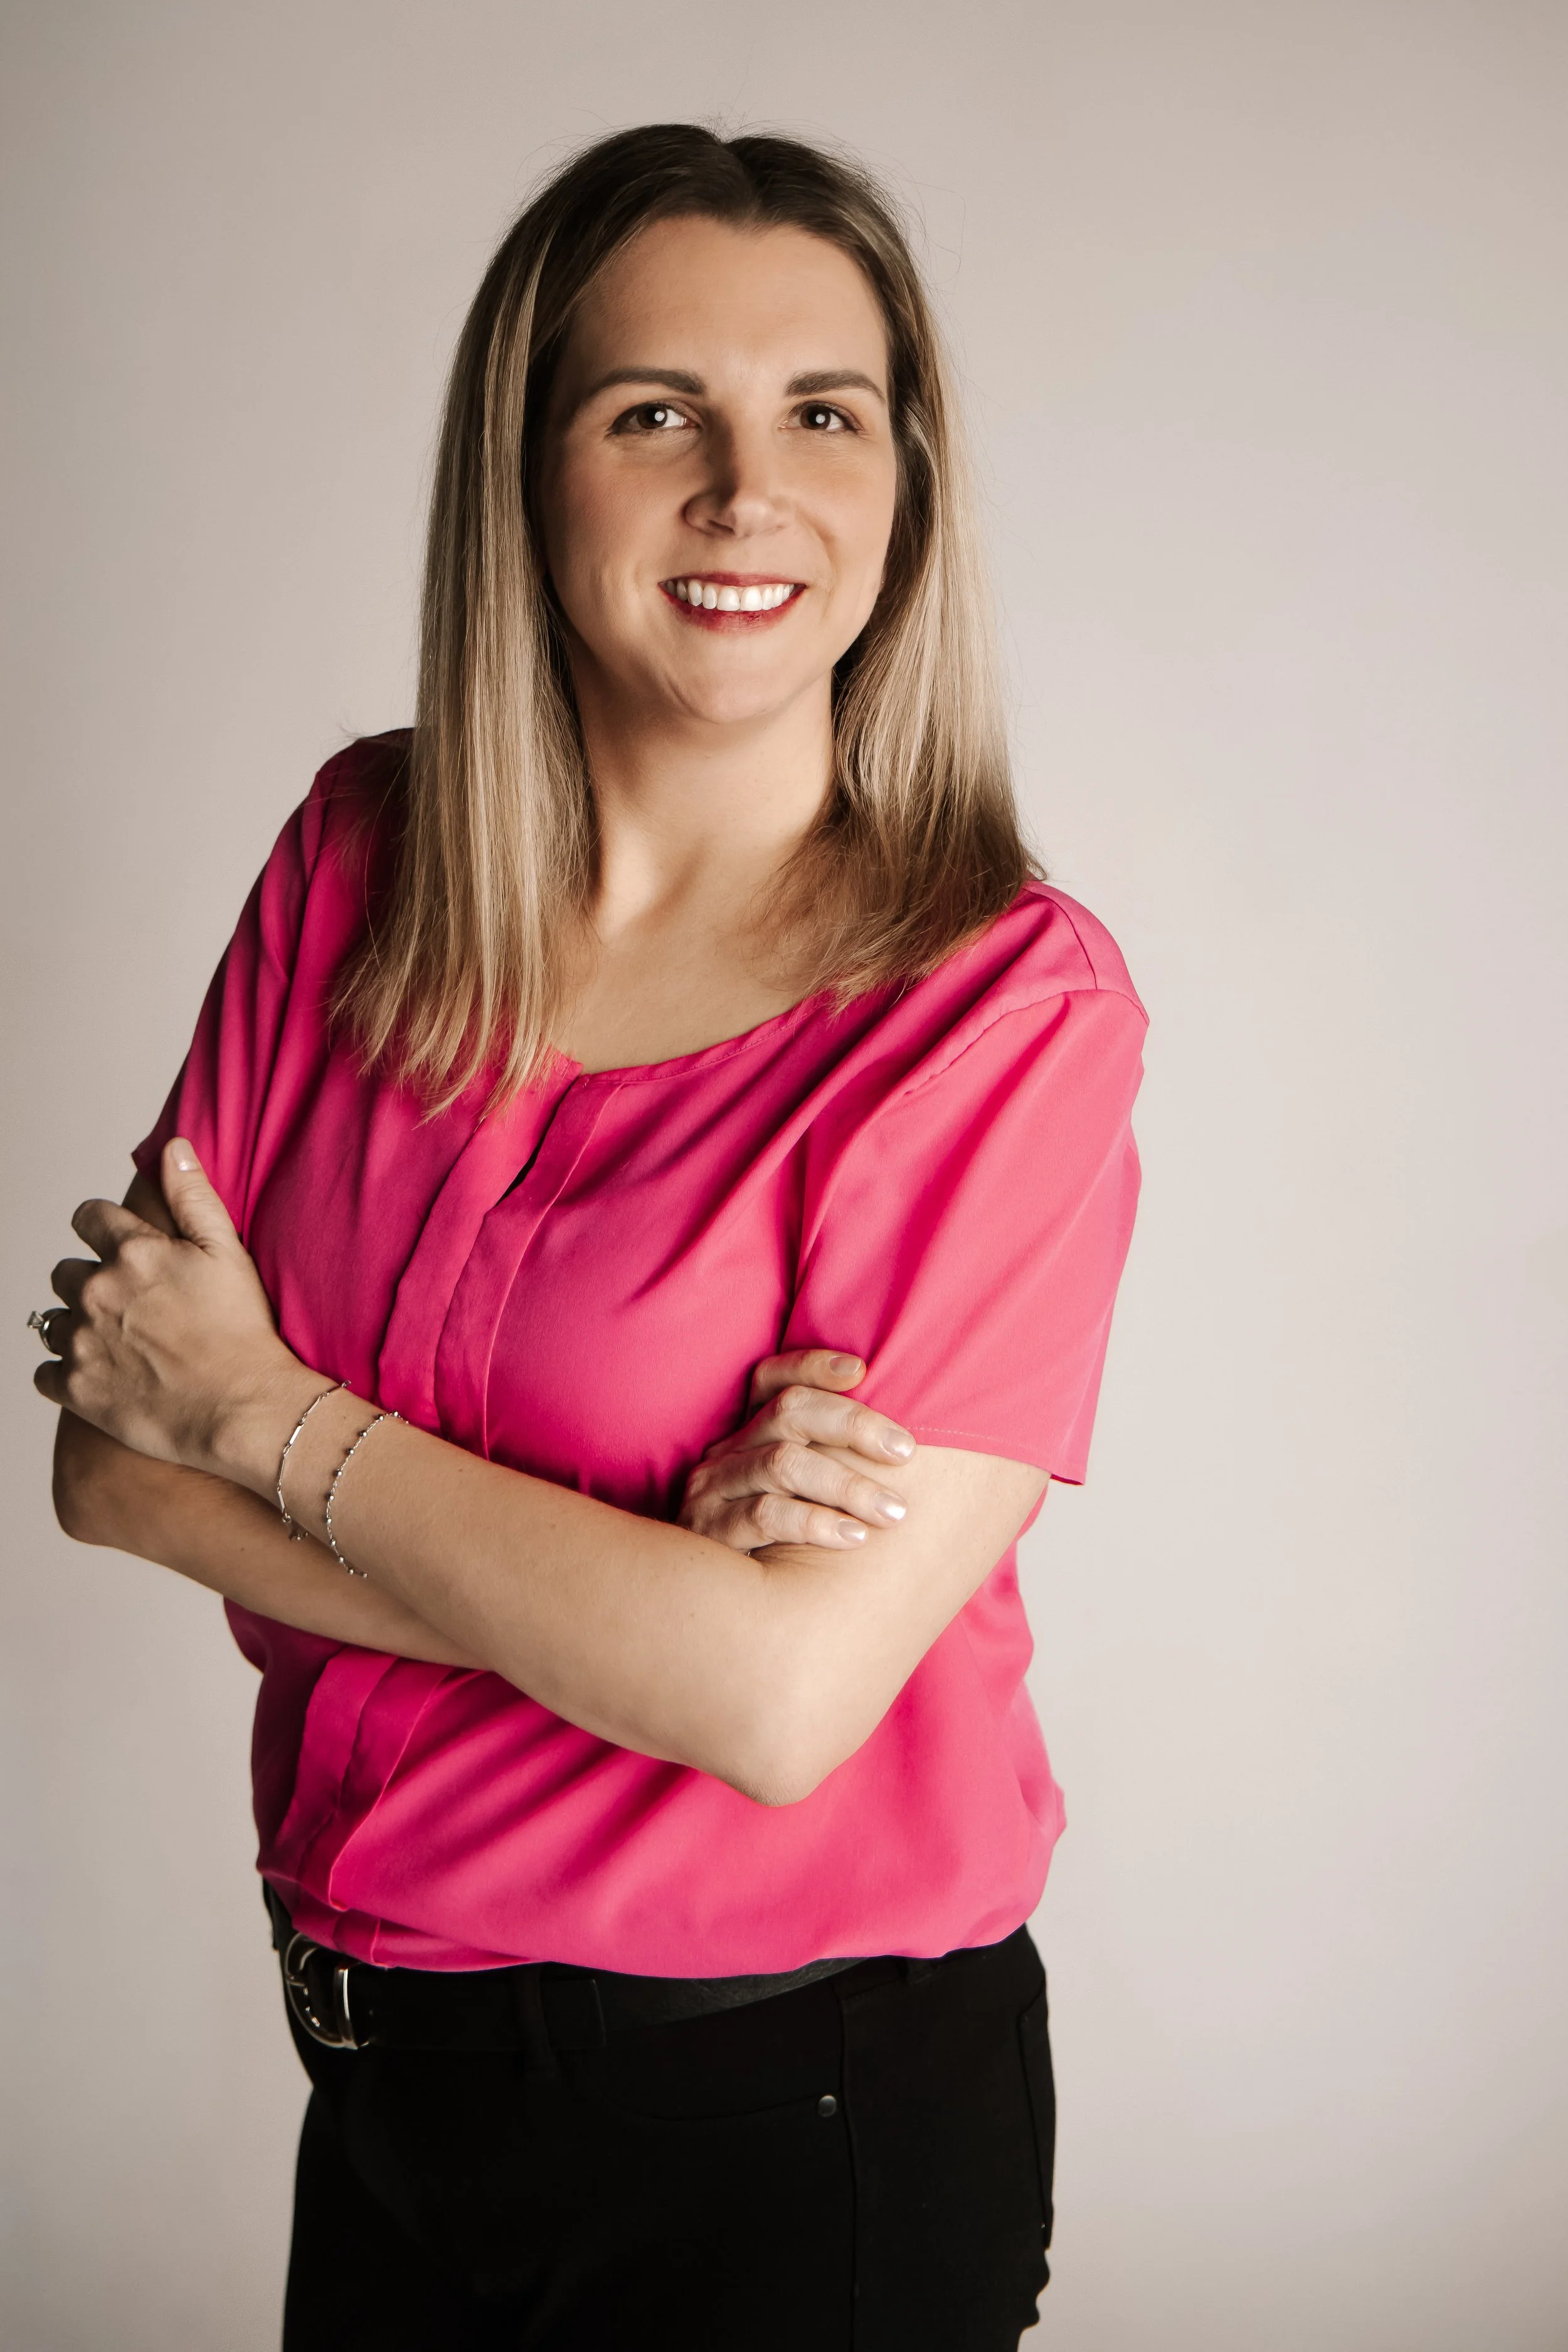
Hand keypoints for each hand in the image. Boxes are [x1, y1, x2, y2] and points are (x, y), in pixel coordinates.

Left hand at [34, 1138, 310, 1477]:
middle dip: (88, 1282)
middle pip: (64, 1273)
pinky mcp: (76, 1388)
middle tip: (127, 1305)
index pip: (87, 1218)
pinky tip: (100, 1375)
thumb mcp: (227, 1251)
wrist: (242, 1408)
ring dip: (74, 1326)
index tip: (117, 1246)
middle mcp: (97, 1290)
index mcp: (132, 1252)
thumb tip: (173, 1148)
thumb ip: (193, 1196)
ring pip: (51, 1322)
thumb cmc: (243, 1331)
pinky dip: (64, 1373)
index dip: (100, 1228)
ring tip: (114, 1343)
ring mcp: (82, 1341)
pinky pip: (44, 1373)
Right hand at [679, 1349, 915, 1553]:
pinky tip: (854, 1538)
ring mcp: (714, 1489)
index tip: (862, 1371)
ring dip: (847, 1484)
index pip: (772, 1379)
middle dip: (855, 1425)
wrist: (711, 1614)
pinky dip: (816, 1522)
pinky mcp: (709, 1532)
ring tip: (893, 1512)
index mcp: (749, 1433)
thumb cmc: (775, 1551)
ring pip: (784, 1462)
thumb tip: (910, 1450)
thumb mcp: (797, 1500)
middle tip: (907, 1452)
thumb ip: (832, 1465)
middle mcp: (728, 1452)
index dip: (813, 1365)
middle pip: (789, 1411)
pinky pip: (766, 1515)